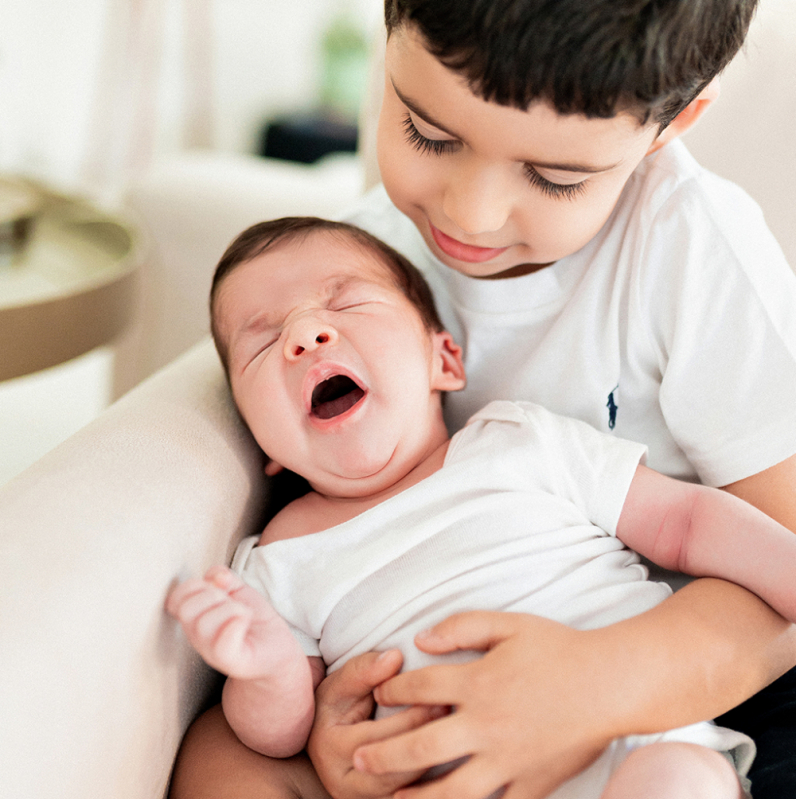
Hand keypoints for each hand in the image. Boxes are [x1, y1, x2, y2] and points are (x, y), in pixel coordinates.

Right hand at [166, 565, 295, 679]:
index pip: (177, 598)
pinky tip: (245, 621)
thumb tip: (217, 577)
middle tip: (232, 602)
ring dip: (232, 609)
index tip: (219, 587)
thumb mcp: (238, 591)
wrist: (276, 648)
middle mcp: (199, 636)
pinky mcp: (233, 662)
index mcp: (196, 618)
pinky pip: (222, 647)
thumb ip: (224, 578)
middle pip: (187, 609)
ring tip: (245, 614)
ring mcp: (213, 651)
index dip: (196, 584)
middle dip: (212, 595)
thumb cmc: (253, 620)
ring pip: (204, 624)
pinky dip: (235, 626)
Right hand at [308, 649, 446, 798]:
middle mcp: (345, 783)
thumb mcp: (340, 683)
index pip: (380, 737)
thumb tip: (395, 657)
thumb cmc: (337, 706)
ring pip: (407, 791)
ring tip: (457, 733)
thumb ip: (364, 669)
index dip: (412, 717)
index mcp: (330, 749)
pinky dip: (431, 781)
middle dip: (429, 741)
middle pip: (396, 770)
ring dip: (435, 763)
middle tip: (454, 716)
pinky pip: (413, 798)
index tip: (441, 697)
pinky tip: (450, 755)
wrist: (329, 740)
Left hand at [352, 612, 612, 798]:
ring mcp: (509, 760)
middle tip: (357, 759)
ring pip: (451, 791)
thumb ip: (461, 628)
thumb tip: (419, 640)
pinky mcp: (532, 783)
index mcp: (478, 683)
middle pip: (421, 746)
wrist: (611, 682)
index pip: (419, 688)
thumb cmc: (559, 649)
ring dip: (416, 798)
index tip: (379, 695)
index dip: (392, 691)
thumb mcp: (508, 624)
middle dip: (384, 754)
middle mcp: (486, 725)